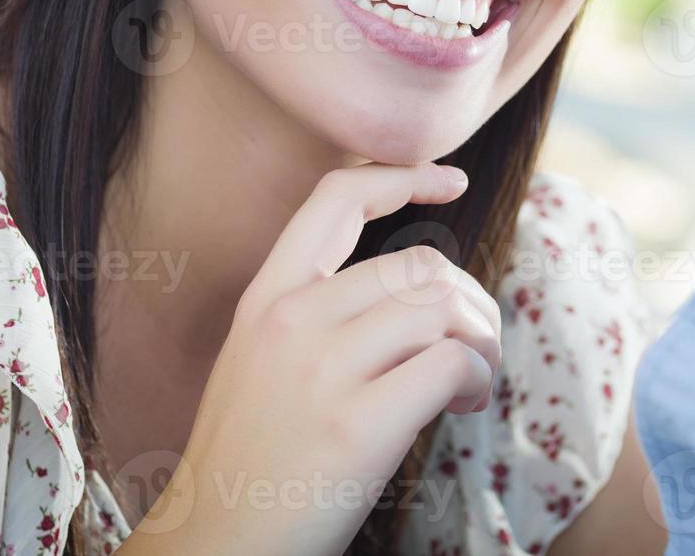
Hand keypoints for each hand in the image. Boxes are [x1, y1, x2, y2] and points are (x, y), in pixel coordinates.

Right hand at [125, 163, 500, 555]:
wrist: (214, 545)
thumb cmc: (252, 462)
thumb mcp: (262, 363)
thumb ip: (320, 318)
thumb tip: (420, 296)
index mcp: (266, 299)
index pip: (335, 200)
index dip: (401, 175)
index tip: (450, 178)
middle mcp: (291, 319)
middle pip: (419, 264)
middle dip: (469, 303)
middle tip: (472, 350)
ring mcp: (320, 370)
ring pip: (442, 307)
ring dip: (480, 341)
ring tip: (469, 382)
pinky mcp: (355, 425)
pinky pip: (451, 364)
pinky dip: (476, 379)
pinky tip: (461, 406)